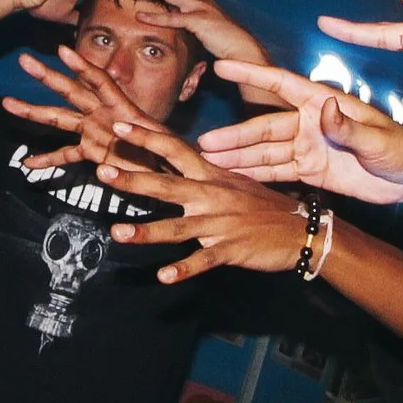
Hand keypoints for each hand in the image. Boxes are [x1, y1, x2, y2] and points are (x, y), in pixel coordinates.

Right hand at [3, 45, 169, 170]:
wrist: (171, 169)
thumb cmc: (170, 152)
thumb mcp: (161, 142)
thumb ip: (142, 137)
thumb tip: (120, 132)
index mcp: (120, 107)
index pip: (98, 81)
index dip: (81, 66)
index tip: (62, 50)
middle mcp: (101, 113)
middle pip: (70, 91)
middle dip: (47, 76)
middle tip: (24, 60)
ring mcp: (93, 131)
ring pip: (58, 118)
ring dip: (33, 111)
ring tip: (8, 103)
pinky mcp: (91, 151)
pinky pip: (65, 154)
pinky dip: (47, 159)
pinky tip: (27, 162)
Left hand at [89, 124, 329, 283]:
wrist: (299, 230)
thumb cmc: (262, 206)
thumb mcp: (233, 182)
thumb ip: (202, 175)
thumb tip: (173, 164)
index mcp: (210, 176)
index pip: (173, 149)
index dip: (146, 137)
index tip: (117, 125)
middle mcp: (211, 195)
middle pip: (166, 186)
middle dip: (133, 180)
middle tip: (102, 172)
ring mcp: (220, 223)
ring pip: (178, 227)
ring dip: (147, 231)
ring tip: (118, 232)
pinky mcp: (230, 249)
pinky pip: (203, 260)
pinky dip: (183, 269)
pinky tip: (164, 277)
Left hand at [128, 0, 267, 67]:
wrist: (243, 49)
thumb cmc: (228, 40)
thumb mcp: (211, 24)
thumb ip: (199, 19)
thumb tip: (190, 19)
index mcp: (204, 0)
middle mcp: (201, 0)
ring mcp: (199, 9)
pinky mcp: (198, 22)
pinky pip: (172, 19)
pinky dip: (155, 17)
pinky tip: (140, 15)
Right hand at [194, 62, 402, 205]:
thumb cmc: (402, 149)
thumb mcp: (377, 138)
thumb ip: (348, 126)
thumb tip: (326, 109)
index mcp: (324, 104)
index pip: (282, 84)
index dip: (252, 75)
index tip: (223, 66)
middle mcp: (310, 122)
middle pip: (264, 126)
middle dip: (235, 134)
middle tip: (205, 143)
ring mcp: (308, 147)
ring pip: (265, 151)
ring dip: (238, 155)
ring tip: (209, 160)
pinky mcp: (311, 170)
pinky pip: (277, 171)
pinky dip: (254, 174)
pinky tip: (232, 176)